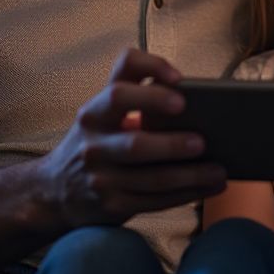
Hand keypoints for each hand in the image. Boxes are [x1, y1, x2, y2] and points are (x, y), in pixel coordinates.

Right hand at [34, 49, 226, 230]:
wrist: (54, 189)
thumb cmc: (99, 140)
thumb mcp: (105, 113)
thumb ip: (139, 98)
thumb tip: (200, 98)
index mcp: (97, 108)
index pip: (121, 75)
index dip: (152, 70)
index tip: (180, 79)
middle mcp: (94, 139)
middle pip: (135, 141)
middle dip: (171, 143)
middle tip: (202, 140)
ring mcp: (100, 175)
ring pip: (151, 178)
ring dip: (190, 175)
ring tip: (219, 169)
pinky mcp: (110, 204)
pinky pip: (154, 201)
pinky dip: (186, 194)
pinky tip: (210, 186)